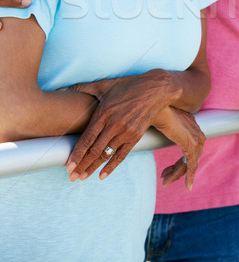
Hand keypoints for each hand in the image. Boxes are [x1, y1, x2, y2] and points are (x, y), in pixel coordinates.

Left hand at [66, 70, 183, 179]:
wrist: (155, 89)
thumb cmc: (128, 85)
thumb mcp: (105, 84)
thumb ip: (83, 87)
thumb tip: (61, 90)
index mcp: (104, 113)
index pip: (87, 138)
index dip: (77, 154)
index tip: (68, 166)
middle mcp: (114, 124)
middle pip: (94, 150)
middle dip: (82, 165)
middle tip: (71, 177)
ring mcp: (126, 132)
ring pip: (106, 154)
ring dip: (93, 167)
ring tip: (82, 177)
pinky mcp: (136, 136)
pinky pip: (121, 155)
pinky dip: (111, 167)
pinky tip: (102, 176)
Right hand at [154, 107, 205, 190]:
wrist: (153, 105)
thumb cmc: (150, 110)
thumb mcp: (153, 120)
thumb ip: (153, 128)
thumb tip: (138, 132)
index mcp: (188, 124)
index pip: (188, 147)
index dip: (177, 161)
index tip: (164, 171)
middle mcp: (194, 130)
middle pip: (190, 156)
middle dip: (177, 169)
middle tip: (164, 177)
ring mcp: (194, 137)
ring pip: (189, 163)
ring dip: (177, 174)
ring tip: (165, 181)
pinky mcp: (190, 144)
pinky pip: (191, 165)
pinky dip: (189, 177)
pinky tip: (187, 186)